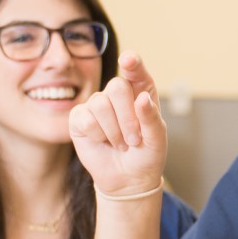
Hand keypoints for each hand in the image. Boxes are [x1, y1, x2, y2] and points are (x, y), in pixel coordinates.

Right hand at [69, 52, 166, 195]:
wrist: (128, 178)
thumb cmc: (146, 154)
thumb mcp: (157, 138)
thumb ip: (151, 118)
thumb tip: (141, 98)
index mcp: (141, 92)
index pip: (136, 71)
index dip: (133, 63)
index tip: (129, 60)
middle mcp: (117, 94)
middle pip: (117, 86)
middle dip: (127, 116)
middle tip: (134, 139)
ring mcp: (97, 104)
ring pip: (100, 104)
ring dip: (114, 131)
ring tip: (122, 144)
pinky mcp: (79, 118)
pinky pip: (86, 119)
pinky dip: (98, 135)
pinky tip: (103, 142)